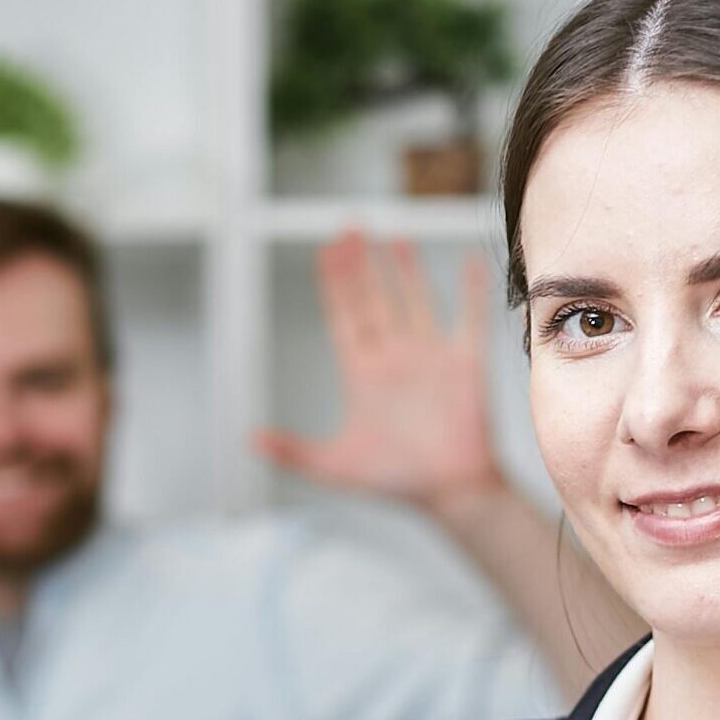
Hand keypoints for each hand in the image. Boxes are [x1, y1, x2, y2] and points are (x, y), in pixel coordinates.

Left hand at [256, 231, 505, 509]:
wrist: (450, 493)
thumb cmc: (395, 481)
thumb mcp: (334, 465)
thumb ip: (292, 451)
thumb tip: (249, 441)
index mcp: (363, 374)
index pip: (344, 317)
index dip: (334, 285)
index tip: (326, 251)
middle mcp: (394, 358)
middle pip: (373, 299)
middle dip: (361, 264)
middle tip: (350, 227)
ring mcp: (429, 357)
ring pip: (413, 301)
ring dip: (404, 270)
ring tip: (393, 238)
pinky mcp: (465, 363)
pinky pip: (468, 317)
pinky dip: (469, 290)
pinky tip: (469, 261)